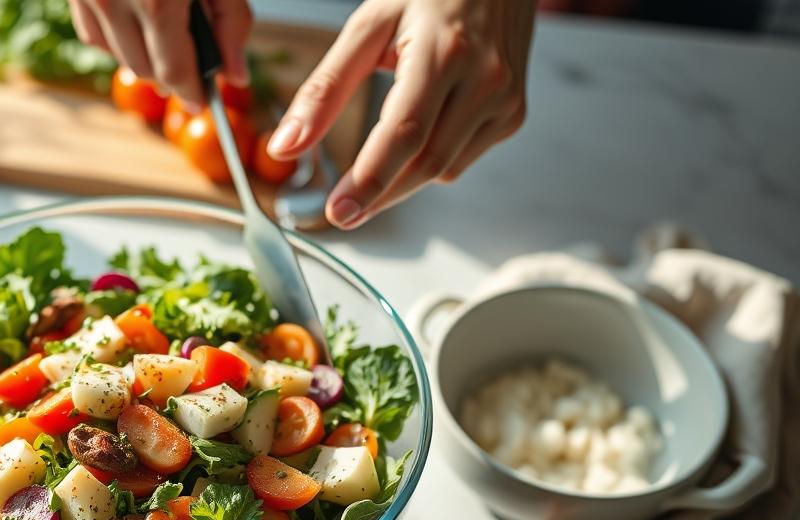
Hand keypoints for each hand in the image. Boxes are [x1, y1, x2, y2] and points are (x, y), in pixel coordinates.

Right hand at [68, 0, 252, 106]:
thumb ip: (231, 22)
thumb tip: (236, 74)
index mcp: (157, 0)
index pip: (175, 71)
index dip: (192, 91)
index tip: (201, 98)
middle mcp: (114, 0)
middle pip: (144, 69)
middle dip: (170, 73)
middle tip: (190, 56)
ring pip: (115, 55)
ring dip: (142, 55)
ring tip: (164, 29)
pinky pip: (92, 32)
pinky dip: (115, 36)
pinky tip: (134, 19)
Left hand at [267, 0, 536, 228]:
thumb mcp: (368, 26)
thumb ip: (324, 88)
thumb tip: (286, 145)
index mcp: (444, 51)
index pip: (405, 133)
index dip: (370, 180)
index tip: (340, 212)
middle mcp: (484, 78)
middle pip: (426, 162)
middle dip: (380, 195)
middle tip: (342, 211)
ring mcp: (505, 99)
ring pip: (444, 169)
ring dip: (403, 179)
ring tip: (376, 163)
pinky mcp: (513, 114)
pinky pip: (462, 159)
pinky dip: (431, 161)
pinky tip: (419, 137)